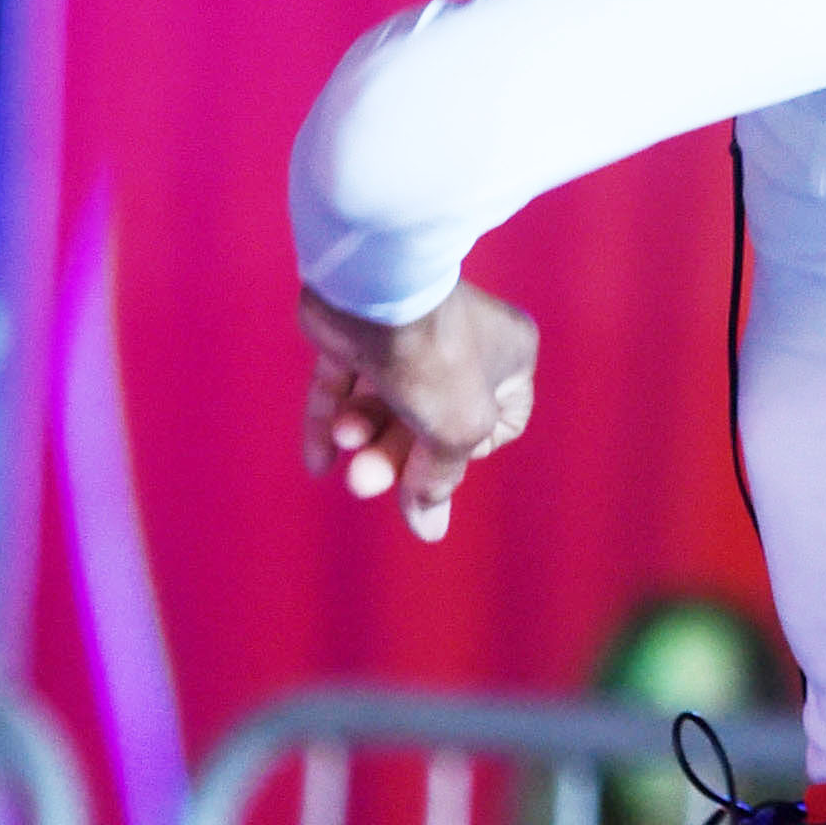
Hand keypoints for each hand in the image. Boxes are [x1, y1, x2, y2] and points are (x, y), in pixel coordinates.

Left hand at [301, 279, 537, 543]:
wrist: (376, 293)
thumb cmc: (438, 363)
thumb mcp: (458, 431)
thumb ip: (441, 481)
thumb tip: (429, 531)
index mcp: (507, 357)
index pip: (498, 423)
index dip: (464, 452)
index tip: (441, 461)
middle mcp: (461, 344)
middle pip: (428, 422)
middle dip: (394, 456)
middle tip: (365, 481)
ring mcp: (404, 335)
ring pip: (385, 404)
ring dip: (363, 436)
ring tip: (346, 442)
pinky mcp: (356, 332)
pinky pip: (345, 385)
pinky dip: (330, 421)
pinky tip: (319, 460)